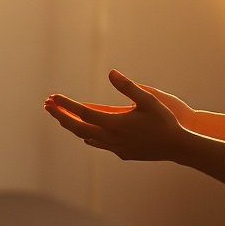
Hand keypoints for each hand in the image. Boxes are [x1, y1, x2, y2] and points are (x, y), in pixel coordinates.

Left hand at [44, 70, 184, 160]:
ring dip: (72, 126)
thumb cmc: (164, 120)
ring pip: (87, 138)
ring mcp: (116, 148)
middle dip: (61, 117)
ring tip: (61, 117)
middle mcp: (112, 138)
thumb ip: (128, 86)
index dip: (66, 105)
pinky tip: (86, 133)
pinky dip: (88, 136)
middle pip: (78, 128)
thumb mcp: (148, 99)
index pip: (83, 113)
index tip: (53, 97)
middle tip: (47, 106)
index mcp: (115, 124)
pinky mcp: (122, 153)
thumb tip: (110, 72)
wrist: (177, 147)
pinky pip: (99, 144)